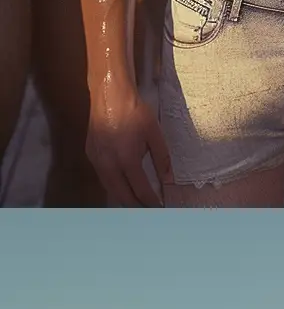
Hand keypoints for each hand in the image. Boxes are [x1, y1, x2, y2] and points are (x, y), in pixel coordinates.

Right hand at [87, 86, 170, 206]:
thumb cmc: (136, 113)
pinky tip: (123, 189)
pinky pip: (103, 178)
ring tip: (138, 205)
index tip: (160, 208)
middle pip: (122, 195)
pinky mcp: (90, 155)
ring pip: (110, 188)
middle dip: (136, 206)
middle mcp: (108, 163)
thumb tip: (169, 181)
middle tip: (150, 213)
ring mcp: (96, 160)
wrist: (110, 95)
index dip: (151, 202)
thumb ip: (163, 160)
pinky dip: (114, 187)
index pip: (140, 190)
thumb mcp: (155, 136)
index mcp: (127, 159)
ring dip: (124, 199)